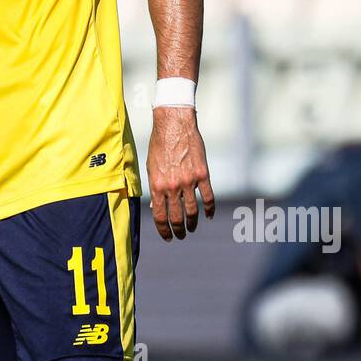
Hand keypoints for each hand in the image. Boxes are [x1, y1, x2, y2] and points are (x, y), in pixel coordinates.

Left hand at [145, 107, 213, 240]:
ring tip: (192, 228)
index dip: (164, 230)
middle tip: (181, 235)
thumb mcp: (151, 167)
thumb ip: (154, 188)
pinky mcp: (202, 174)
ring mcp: (188, 181)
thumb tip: (156, 208)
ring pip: (192, 211)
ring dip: (192, 223)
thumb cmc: (159, 144)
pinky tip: (208, 216)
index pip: (160, 216)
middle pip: (177, 217)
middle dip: (178, 230)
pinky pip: (208, 197)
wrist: (174, 124)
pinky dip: (209, 209)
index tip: (168, 237)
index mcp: (157, 185)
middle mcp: (172, 186)